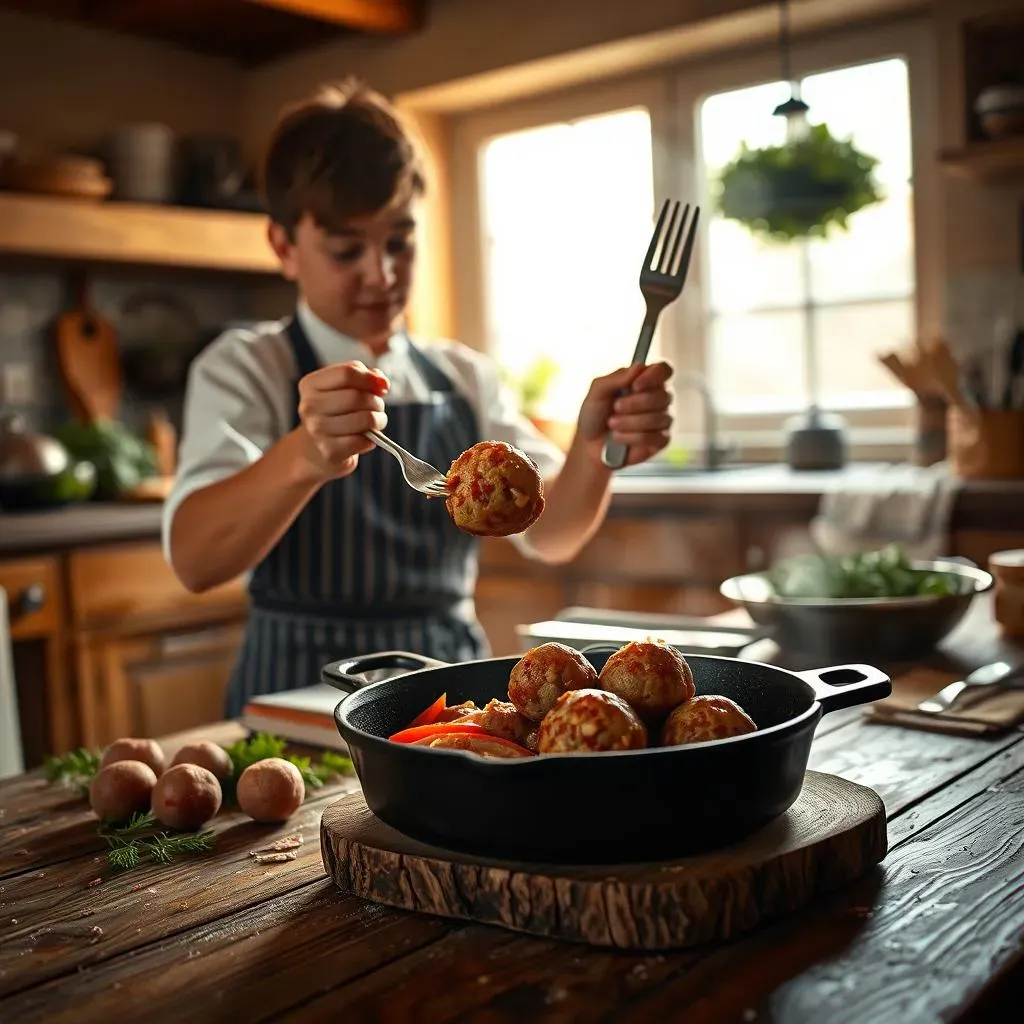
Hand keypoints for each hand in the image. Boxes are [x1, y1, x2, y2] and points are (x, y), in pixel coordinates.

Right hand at [296, 360, 389, 479]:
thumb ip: (366, 377)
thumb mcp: (346, 387)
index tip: (381, 386)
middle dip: (376, 402)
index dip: (370, 378)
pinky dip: (370, 439)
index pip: (347, 373)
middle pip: (357, 397)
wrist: (315, 447)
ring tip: (374, 422)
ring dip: (378, 420)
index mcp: (311, 385)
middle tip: (377, 407)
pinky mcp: (329, 451)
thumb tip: (382, 382)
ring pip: (364, 419)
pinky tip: (364, 438)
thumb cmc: (337, 411)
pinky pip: (362, 441)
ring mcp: (317, 430)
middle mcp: (309, 406)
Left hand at [576, 361, 673, 467]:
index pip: (664, 370)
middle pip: (663, 396)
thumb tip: (639, 367)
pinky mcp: (660, 441)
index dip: (654, 376)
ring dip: (630, 422)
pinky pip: (656, 438)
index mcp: (645, 381)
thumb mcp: (597, 392)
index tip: (635, 385)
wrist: (587, 445)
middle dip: (635, 403)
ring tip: (612, 423)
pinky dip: (632, 438)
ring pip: (659, 418)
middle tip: (615, 407)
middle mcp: (657, 399)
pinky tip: (619, 437)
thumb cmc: (594, 415)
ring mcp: (661, 420)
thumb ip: (616, 378)